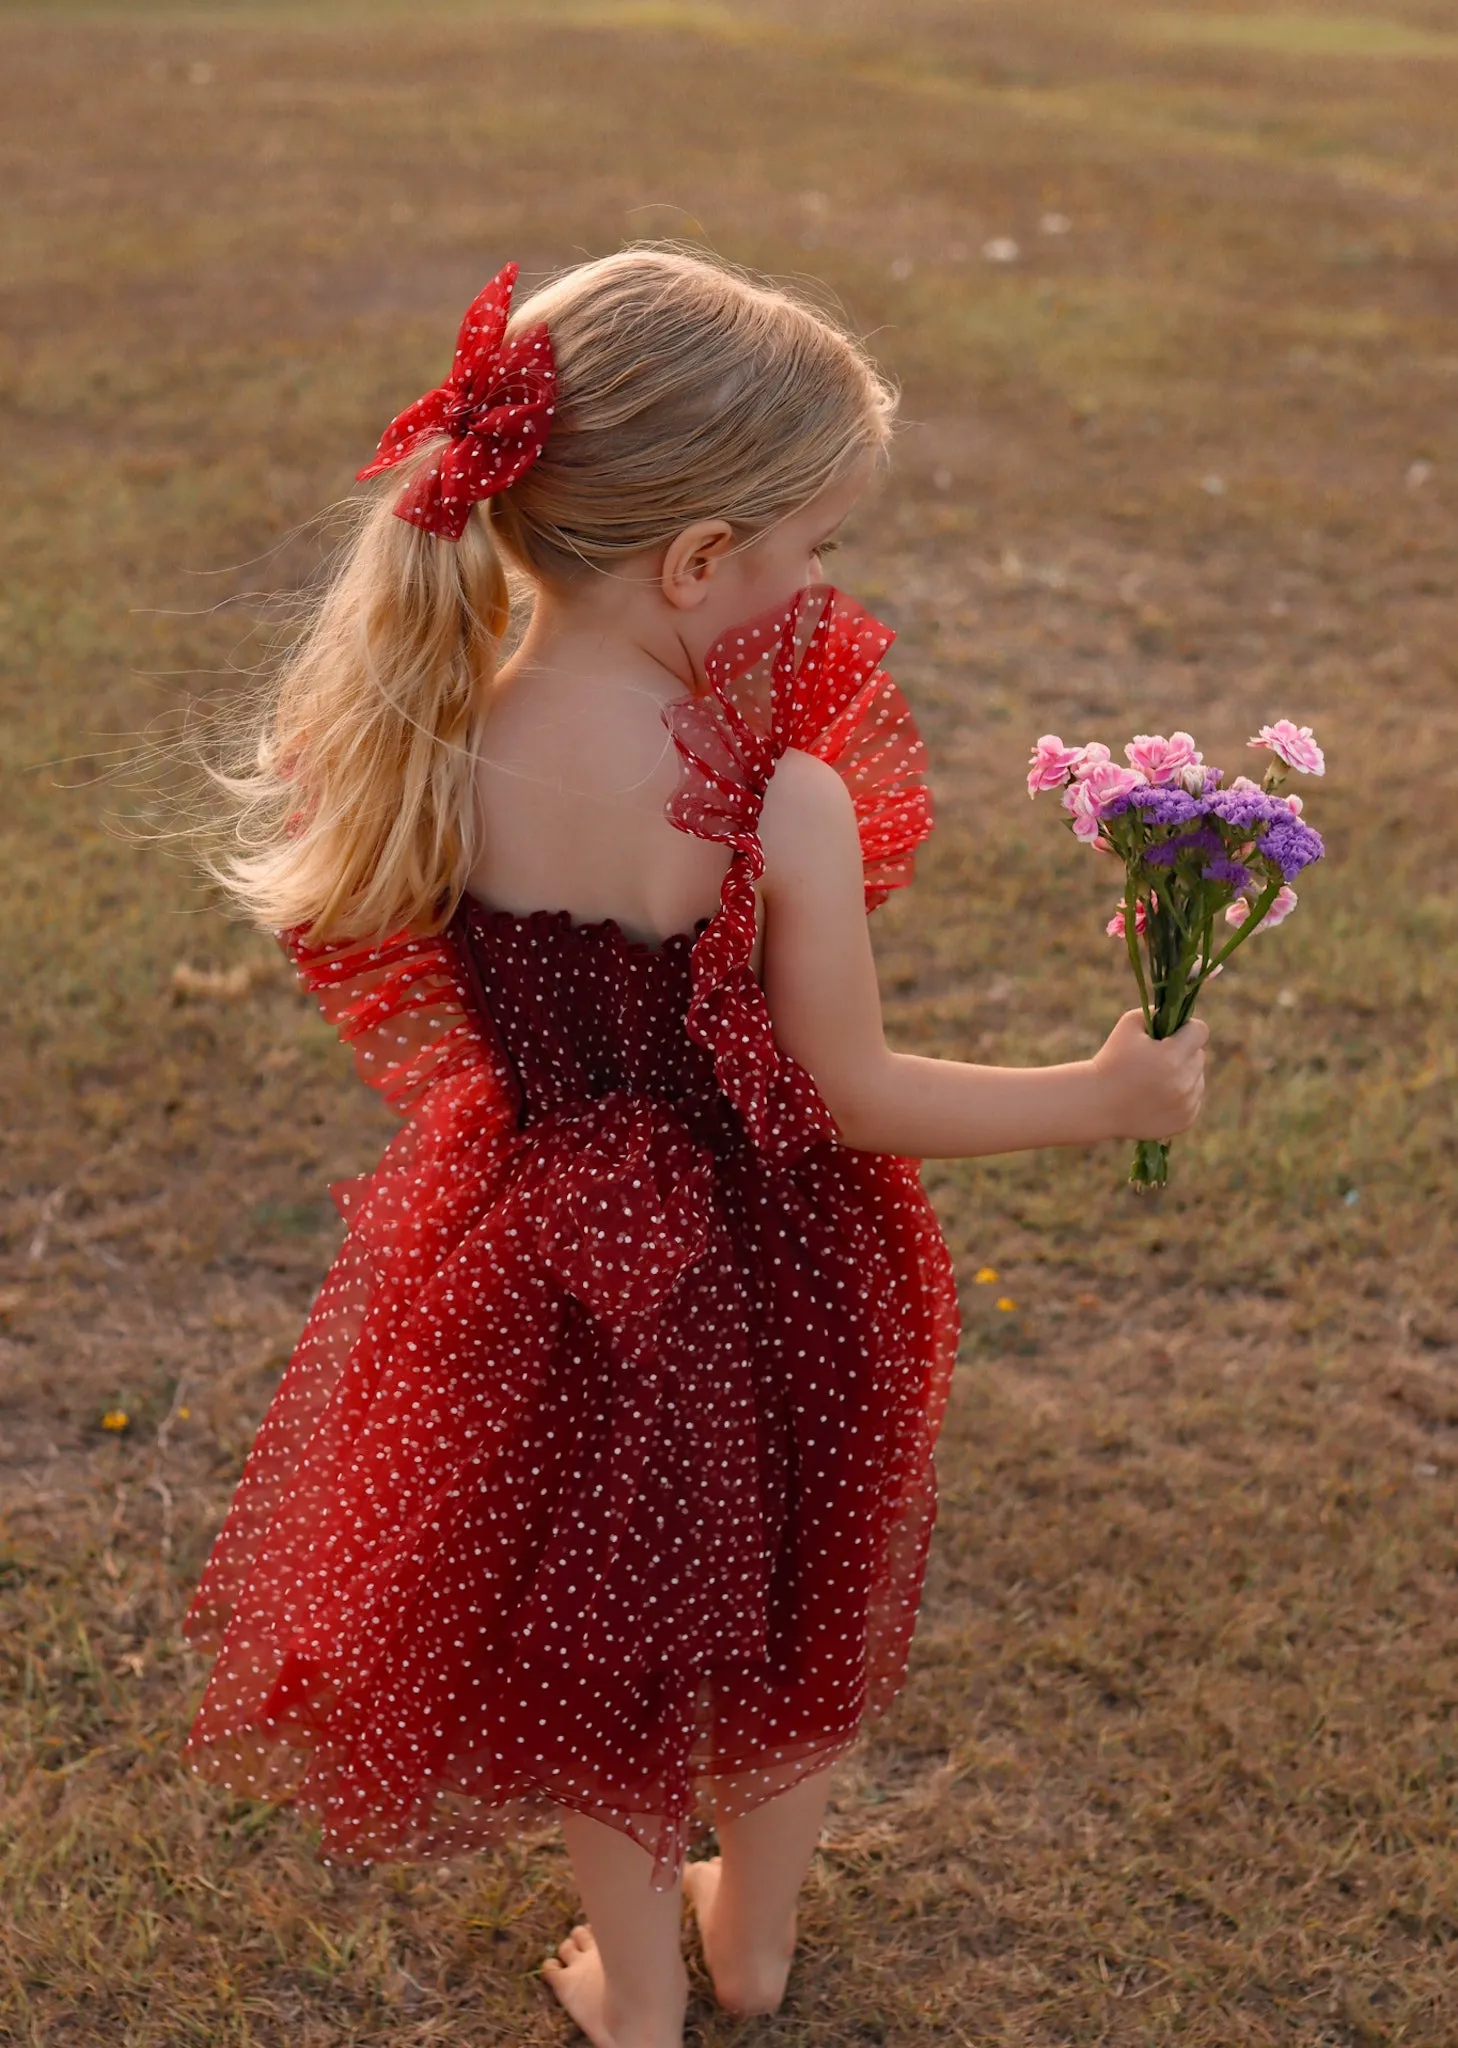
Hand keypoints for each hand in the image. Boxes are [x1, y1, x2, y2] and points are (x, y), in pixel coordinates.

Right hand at [1091, 1009, 1208, 1140]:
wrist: (1097, 1104)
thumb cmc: (1111, 1060)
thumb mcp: (1128, 1025)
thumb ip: (1157, 1013)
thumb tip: (1178, 1015)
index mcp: (1171, 1056)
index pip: (1200, 1031)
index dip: (1188, 1029)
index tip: (1174, 1035)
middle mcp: (1183, 1082)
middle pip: (1199, 1056)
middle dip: (1182, 1054)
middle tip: (1156, 1061)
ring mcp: (1185, 1104)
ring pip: (1198, 1079)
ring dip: (1183, 1076)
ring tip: (1154, 1081)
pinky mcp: (1185, 1121)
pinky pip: (1194, 1100)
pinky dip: (1181, 1097)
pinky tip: (1157, 1098)